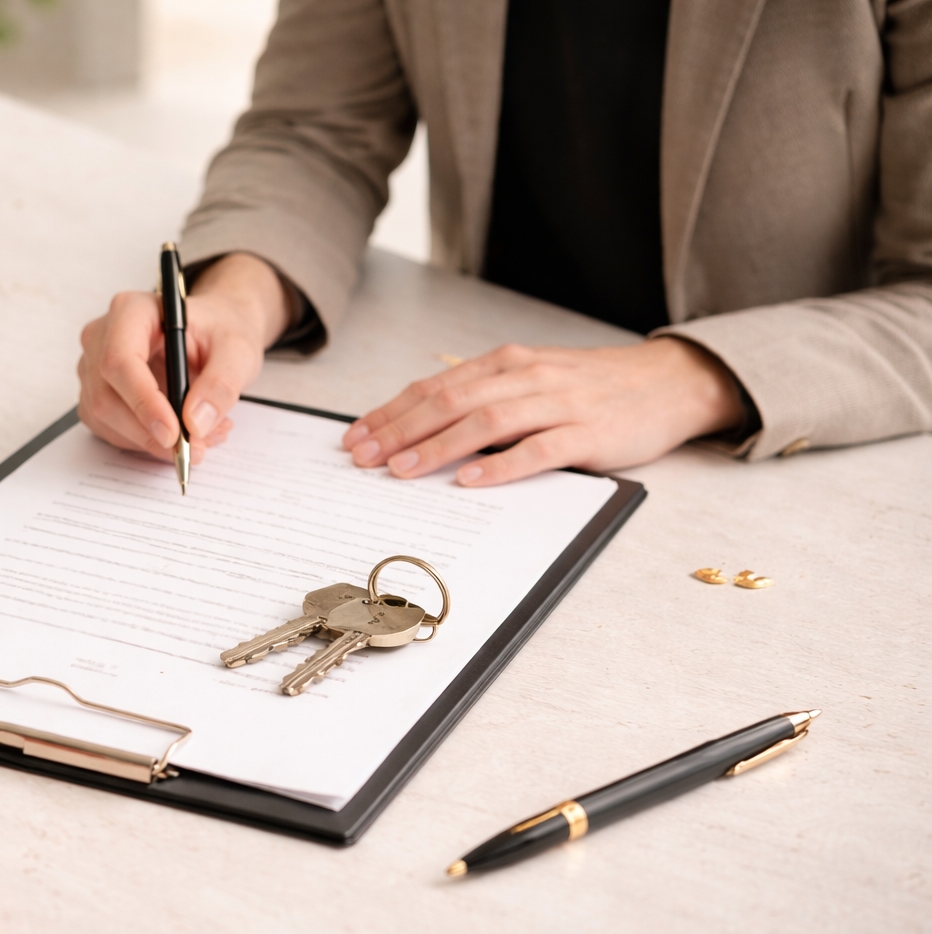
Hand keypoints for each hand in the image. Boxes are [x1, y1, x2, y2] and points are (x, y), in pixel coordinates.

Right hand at [77, 252, 291, 462]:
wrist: (213, 335)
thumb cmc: (219, 332)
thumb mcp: (237, 351)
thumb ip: (221, 383)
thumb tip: (195, 422)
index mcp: (132, 311)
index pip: (120, 360)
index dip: (143, 402)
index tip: (174, 433)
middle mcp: (102, 337)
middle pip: (107, 396)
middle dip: (149, 432)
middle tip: (195, 448)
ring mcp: (94, 368)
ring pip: (105, 419)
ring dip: (151, 441)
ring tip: (201, 436)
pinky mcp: (97, 395)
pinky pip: (111, 431)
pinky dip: (145, 442)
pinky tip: (180, 433)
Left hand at [342, 340, 745, 484]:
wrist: (669, 382)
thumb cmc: (591, 389)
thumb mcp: (532, 382)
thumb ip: (485, 398)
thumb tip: (422, 429)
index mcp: (508, 363)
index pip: (436, 387)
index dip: (391, 412)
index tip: (354, 437)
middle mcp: (527, 376)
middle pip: (450, 401)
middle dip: (400, 430)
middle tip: (363, 458)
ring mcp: (559, 403)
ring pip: (486, 422)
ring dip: (438, 447)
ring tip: (401, 471)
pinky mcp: (589, 433)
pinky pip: (539, 449)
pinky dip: (501, 466)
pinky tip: (470, 481)